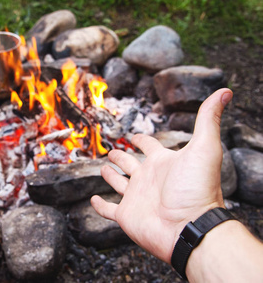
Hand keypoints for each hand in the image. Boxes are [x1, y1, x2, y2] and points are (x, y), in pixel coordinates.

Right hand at [91, 88, 232, 262]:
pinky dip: (99, 206)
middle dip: (121, 155)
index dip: (142, 139)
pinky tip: (94, 200)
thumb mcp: (204, 147)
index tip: (135, 135)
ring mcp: (136, 197)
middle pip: (131, 163)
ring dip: (110, 176)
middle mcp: (148, 179)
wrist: (190, 227)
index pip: (150, 146)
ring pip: (118, 184)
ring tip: (103, 168)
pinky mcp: (125, 215)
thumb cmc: (197, 188)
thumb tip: (225, 92)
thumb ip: (208, 119)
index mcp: (163, 163)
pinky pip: (108, 210)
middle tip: (112, 150)